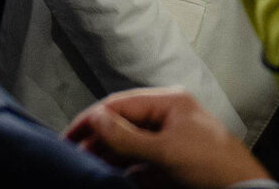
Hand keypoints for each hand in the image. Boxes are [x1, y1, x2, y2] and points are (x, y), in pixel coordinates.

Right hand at [64, 88, 267, 185]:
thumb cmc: (211, 163)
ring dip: (107, 155)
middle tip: (72, 155)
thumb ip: (126, 136)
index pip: (120, 104)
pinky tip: (108, 176)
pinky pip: (138, 161)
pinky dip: (122, 168)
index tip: (68, 135)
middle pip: (122, 123)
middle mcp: (166, 115)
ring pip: (128, 144)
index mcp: (169, 102)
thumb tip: (95, 118)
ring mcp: (167, 138)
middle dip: (97, 139)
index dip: (91, 118)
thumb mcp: (164, 150)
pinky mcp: (168, 160)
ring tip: (85, 167)